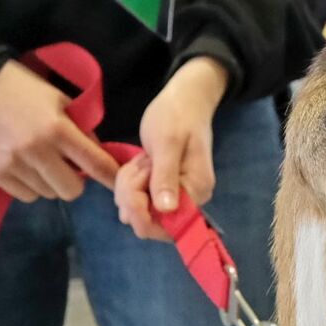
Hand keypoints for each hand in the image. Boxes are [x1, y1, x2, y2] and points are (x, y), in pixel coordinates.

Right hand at [0, 59, 118, 202]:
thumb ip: (80, 127)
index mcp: (57, 128)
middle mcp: (37, 151)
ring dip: (51, 182)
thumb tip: (97, 153)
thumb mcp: (59, 99)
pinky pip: (25, 196)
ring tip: (42, 162)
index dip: (110, 176)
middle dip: (75, 180)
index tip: (118, 181)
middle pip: (71, 190)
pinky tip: (26, 167)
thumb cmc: (23, 88)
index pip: (95, 162)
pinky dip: (31, 186)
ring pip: (48, 194)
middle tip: (69, 166)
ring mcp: (14, 165)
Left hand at [115, 57, 228, 240]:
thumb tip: (167, 210)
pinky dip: (132, 182)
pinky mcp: (165, 192)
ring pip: (138, 211)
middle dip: (132, 193)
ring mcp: (177, 198)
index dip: (139, 208)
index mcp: (195, 192)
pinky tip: (141, 162)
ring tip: (142, 158)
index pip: (161, 226)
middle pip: (147, 221)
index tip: (138, 175)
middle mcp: (190, 202)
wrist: (185, 100)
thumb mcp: (166, 142)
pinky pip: (138, 200)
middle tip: (140, 162)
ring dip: (130, 185)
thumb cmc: (177, 116)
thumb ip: (165, 176)